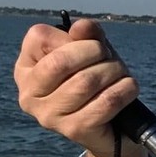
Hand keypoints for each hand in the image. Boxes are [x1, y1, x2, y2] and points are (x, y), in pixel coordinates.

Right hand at [13, 18, 148, 156]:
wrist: (112, 129)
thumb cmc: (97, 83)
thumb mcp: (91, 53)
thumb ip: (87, 36)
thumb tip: (84, 26)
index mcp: (25, 69)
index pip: (40, 37)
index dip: (74, 37)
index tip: (92, 46)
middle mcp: (29, 94)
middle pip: (62, 61)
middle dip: (96, 53)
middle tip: (112, 59)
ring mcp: (49, 115)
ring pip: (86, 81)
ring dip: (114, 72)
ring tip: (122, 74)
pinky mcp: (74, 130)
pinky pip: (105, 102)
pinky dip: (124, 90)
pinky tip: (129, 87)